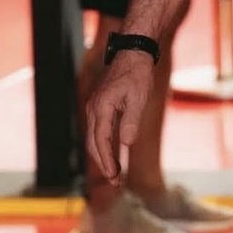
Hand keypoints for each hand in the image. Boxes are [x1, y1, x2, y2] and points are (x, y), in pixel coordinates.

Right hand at [86, 53, 153, 183]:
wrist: (134, 51)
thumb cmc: (137, 73)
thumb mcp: (138, 97)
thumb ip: (131, 120)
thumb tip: (126, 143)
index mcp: (101, 107)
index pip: (101, 140)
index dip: (107, 160)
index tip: (114, 175)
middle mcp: (94, 108)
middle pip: (93, 143)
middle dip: (104, 163)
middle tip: (116, 181)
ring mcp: (95, 107)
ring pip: (94, 138)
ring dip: (103, 156)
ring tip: (115, 173)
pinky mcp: (101, 106)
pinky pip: (100, 130)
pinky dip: (105, 145)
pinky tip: (115, 155)